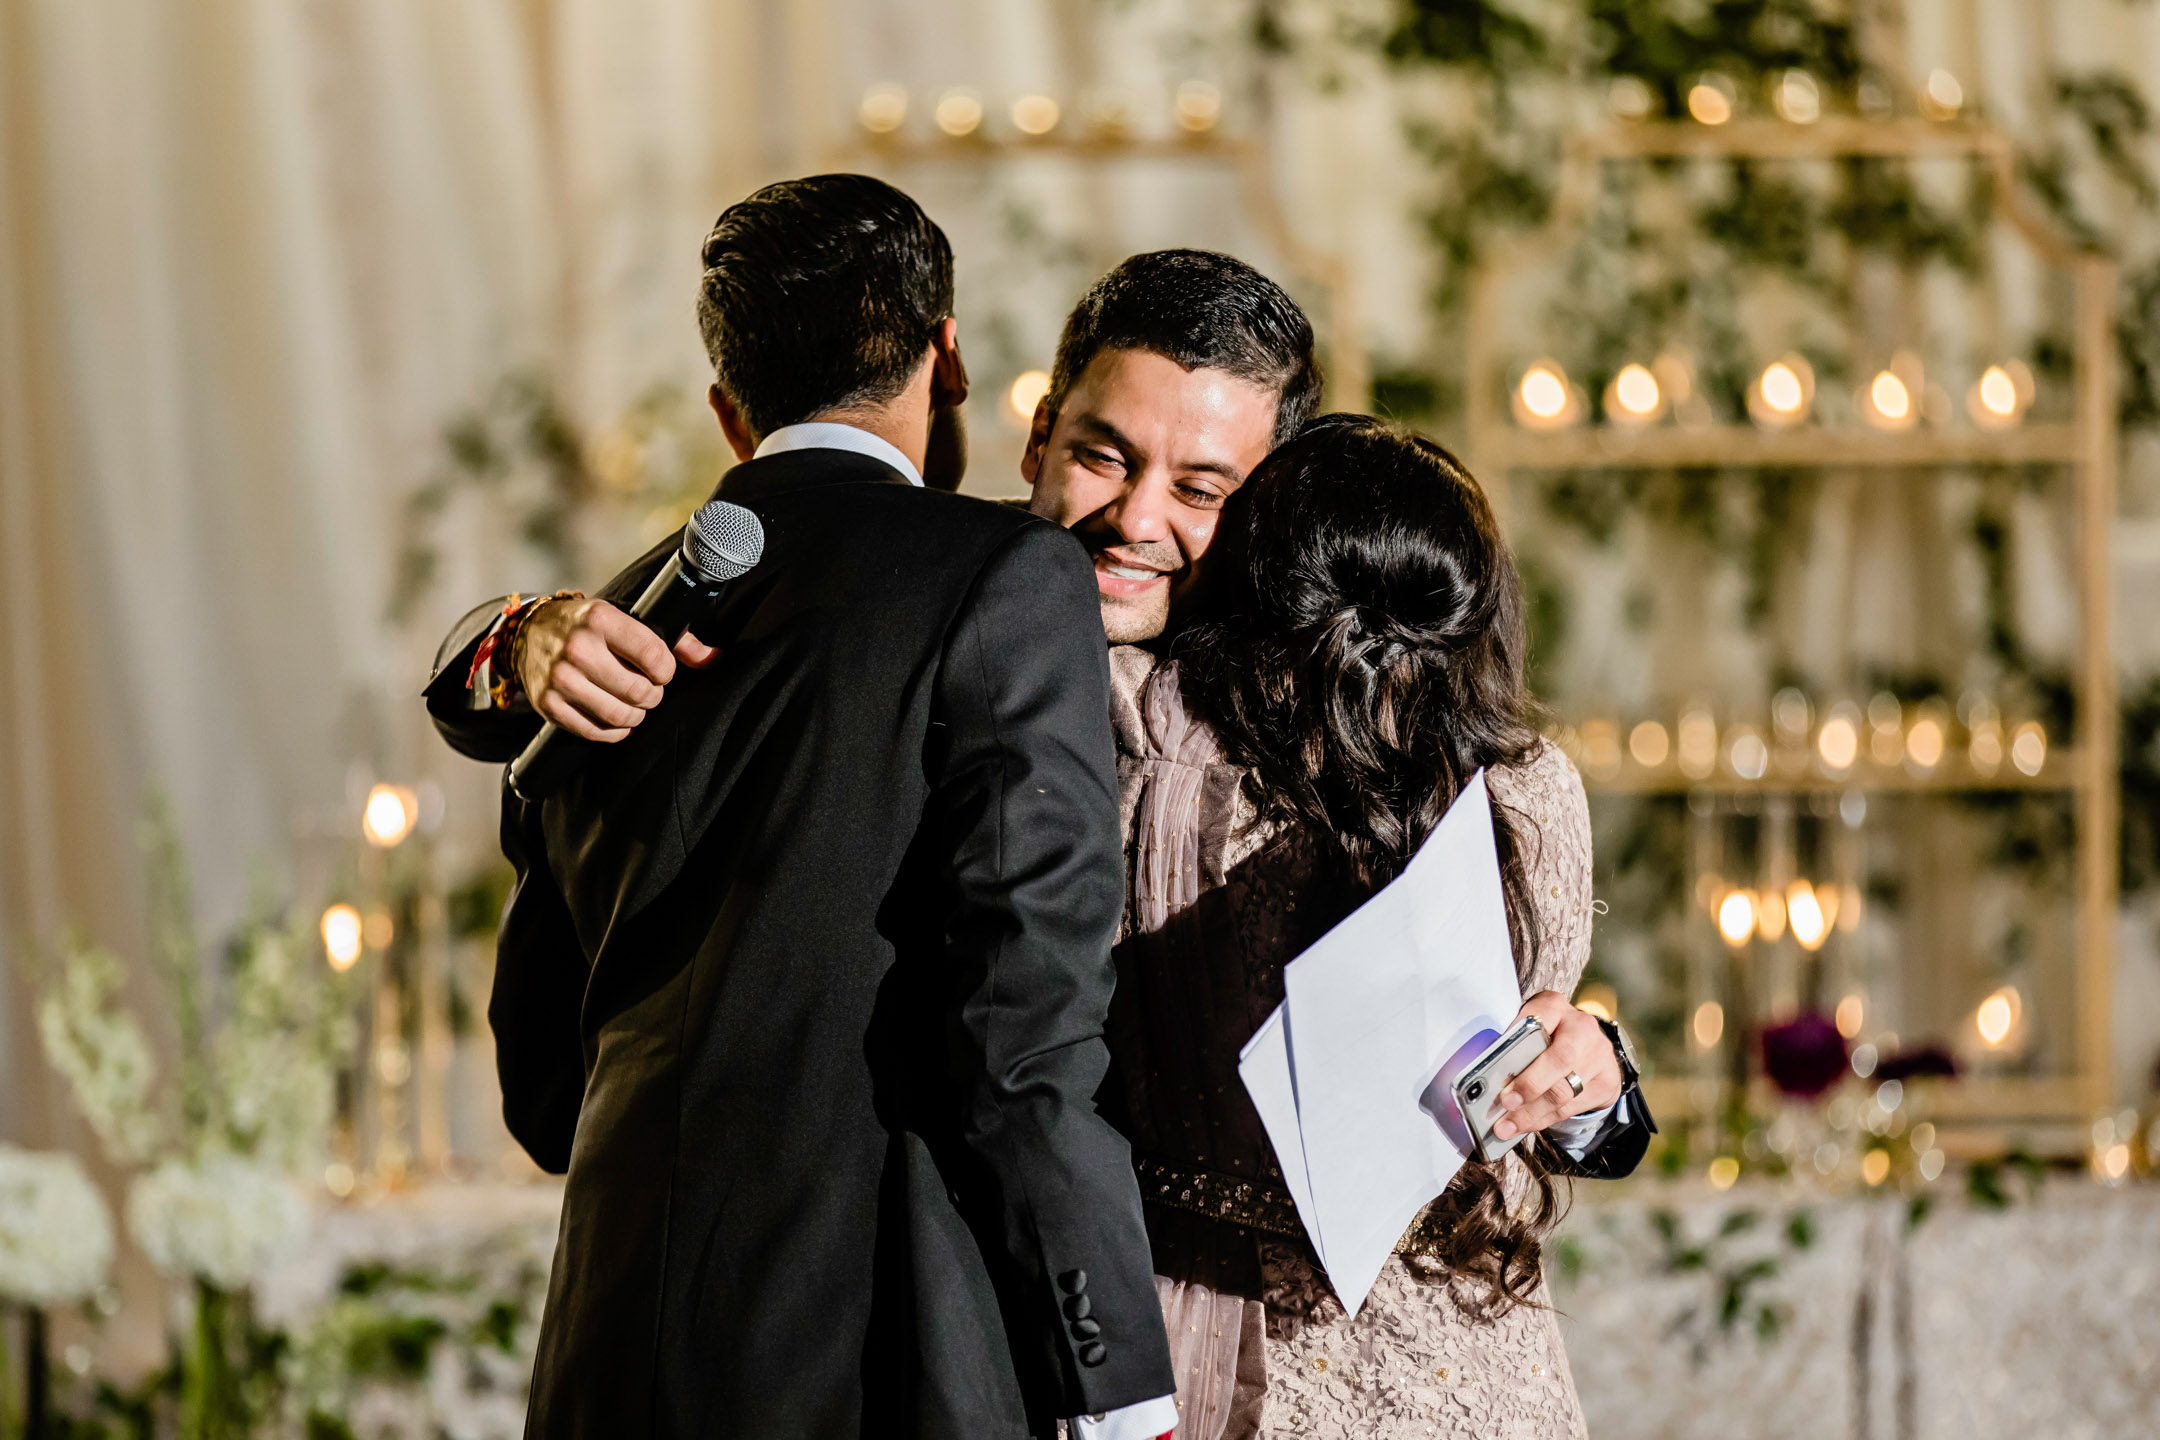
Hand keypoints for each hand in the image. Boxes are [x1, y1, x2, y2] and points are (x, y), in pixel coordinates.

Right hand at [515, 597, 717, 741]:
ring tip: (636, 705)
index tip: (661, 671)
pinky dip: (615, 731)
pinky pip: (594, 731)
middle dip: (653, 695)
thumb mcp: (627, 617)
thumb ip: (676, 639)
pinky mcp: (548, 704)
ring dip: (637, 716)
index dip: (666, 670)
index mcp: (600, 619)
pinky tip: (619, 721)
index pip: (654, 655)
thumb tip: (714, 658)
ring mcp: (560, 678)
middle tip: (650, 690)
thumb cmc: (588, 625)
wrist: (529, 633)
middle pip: (638, 691)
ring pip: (619, 715)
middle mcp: (577, 648)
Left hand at [1490, 990, 1622, 1141]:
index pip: (1536, 1018)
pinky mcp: (1606, 1082)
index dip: (1517, 1042)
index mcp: (1555, 1006)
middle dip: (1529, 1085)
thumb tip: (1484, 1072)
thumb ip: (1513, 1041)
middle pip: (1558, 1060)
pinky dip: (1544, 1119)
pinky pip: (1571, 1107)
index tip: (1498, 1065)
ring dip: (1532, 1113)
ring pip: (1564, 1091)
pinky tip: (1526, 1125)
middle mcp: (1582, 1028)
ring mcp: (1599, 1056)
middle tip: (1505, 1103)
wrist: (1592, 1049)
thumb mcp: (1531, 1027)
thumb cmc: (1549, 1037)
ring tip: (1507, 1126)